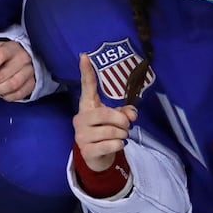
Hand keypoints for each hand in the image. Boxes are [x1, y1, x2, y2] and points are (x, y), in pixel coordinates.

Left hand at [0, 40, 35, 100]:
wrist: (25, 54)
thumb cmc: (6, 54)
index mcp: (11, 47)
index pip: (0, 55)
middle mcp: (23, 58)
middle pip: (6, 74)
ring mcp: (30, 70)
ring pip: (14, 84)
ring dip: (0, 90)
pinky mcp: (33, 81)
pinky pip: (21, 93)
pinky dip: (10, 96)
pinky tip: (4, 94)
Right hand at [73, 53, 134, 172]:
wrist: (95, 157)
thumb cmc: (105, 132)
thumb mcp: (115, 120)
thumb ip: (124, 113)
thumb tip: (132, 114)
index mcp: (87, 106)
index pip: (87, 86)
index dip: (86, 71)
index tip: (84, 55)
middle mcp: (80, 118)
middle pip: (105, 114)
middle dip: (122, 121)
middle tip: (126, 126)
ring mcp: (81, 135)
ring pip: (112, 132)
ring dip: (122, 135)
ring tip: (120, 137)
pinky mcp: (86, 150)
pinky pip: (111, 145)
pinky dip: (119, 145)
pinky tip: (116, 145)